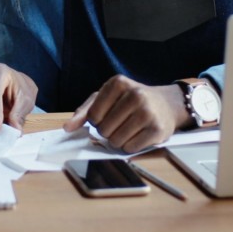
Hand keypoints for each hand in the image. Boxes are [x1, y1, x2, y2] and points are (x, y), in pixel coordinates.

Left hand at [62, 75, 191, 152]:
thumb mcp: (106, 98)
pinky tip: (136, 135)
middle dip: (107, 131)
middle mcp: (135, 95)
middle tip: (117, 124)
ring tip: (126, 130)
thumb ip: (85, 111)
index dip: (96, 120)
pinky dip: (129, 146)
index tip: (104, 116)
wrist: (164, 104)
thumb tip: (67, 127)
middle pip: (104, 129)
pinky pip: (131, 148)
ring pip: (116, 140)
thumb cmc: (128, 100)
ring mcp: (148, 112)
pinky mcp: (157, 130)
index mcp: (118, 83)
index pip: (93, 114)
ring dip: (117, 140)